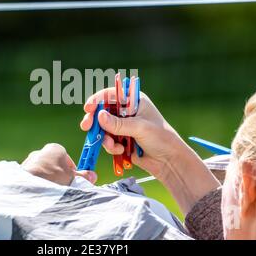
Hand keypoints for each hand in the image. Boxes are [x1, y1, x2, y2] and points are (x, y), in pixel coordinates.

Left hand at [22, 143, 96, 185]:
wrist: (30, 185)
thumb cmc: (53, 178)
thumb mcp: (72, 178)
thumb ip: (83, 176)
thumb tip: (93, 176)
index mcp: (55, 148)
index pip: (67, 159)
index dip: (73, 171)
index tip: (74, 180)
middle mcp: (42, 151)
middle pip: (55, 165)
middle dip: (60, 175)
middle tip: (64, 187)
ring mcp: (30, 160)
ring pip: (44, 171)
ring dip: (48, 179)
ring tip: (51, 191)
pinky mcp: (23, 169)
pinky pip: (34, 176)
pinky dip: (38, 182)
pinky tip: (41, 191)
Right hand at [81, 89, 219, 213]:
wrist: (168, 161)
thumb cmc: (161, 138)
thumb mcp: (140, 128)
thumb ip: (119, 123)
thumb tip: (99, 116)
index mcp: (134, 101)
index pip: (111, 95)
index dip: (98, 99)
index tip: (88, 107)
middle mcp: (127, 112)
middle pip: (103, 111)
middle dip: (94, 120)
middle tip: (86, 126)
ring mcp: (123, 126)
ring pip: (103, 128)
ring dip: (104, 137)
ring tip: (113, 146)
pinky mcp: (121, 140)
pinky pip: (107, 141)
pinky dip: (111, 146)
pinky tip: (120, 151)